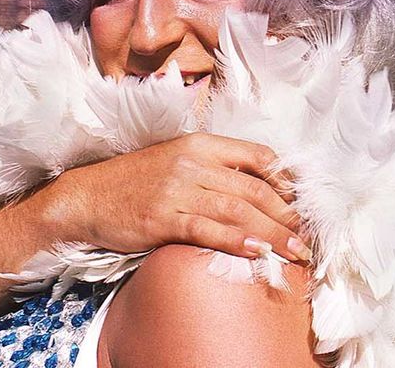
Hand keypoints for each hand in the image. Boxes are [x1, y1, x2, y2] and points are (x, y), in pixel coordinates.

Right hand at [43, 132, 309, 262]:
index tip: (304, 205)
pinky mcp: (162, 218)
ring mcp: (176, 190)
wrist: (86, 197)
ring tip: (295, 251)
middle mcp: (191, 162)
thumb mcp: (174, 161)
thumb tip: (255, 189)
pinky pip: (207, 229)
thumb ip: (212, 168)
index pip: (257, 155)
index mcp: (199, 144)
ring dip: (273, 232)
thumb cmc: (132, 182)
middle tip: (308, 237)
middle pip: (254, 187)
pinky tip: (257, 250)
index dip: (287, 182)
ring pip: (238, 209)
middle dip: (288, 215)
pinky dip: (237, 240)